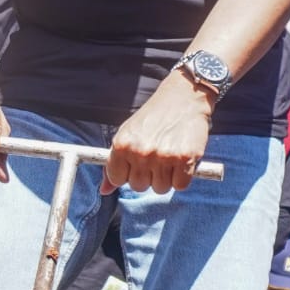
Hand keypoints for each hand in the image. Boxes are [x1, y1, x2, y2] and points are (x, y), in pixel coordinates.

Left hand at [103, 72, 212, 194]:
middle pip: (139, 186)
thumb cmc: (154, 118)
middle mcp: (141, 152)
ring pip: (160, 188)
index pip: (117, 179)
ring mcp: (163, 156)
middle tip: (156, 157)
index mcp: (122, 145)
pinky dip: (182, 177)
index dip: (128, 173)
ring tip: (168, 157)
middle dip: (147, 176)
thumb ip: (114, 164)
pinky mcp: (185, 159)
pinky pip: (180, 185)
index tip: (136, 163)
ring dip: (166, 178)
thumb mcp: (127, 134)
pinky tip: (181, 160)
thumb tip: (104, 191)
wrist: (183, 97)